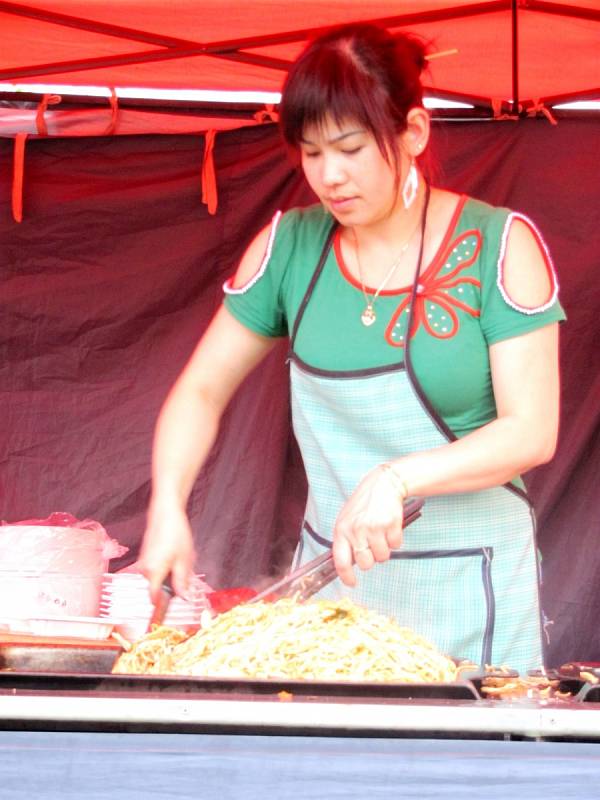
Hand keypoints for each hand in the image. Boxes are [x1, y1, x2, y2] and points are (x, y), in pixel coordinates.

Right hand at [137, 501, 195, 602]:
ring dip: (170, 576)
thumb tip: (183, 599)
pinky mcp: (146, 556)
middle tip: (186, 578)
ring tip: (182, 560)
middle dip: (171, 588)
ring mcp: (144, 562)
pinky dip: (167, 568)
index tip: (167, 616)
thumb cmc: (175, 533)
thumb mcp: (184, 560)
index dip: (161, 610)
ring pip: (158, 578)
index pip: (154, 600)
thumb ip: (182, 582)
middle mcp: (144, 570)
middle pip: (157, 589)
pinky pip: (156, 569)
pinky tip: (176, 556)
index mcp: (153, 573)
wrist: (165, 512)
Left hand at [332, 465, 405, 586]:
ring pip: (382, 557)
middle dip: (371, 559)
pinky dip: (395, 539)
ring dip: (384, 549)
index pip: (341, 561)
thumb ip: (345, 541)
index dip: (346, 577)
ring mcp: (374, 528)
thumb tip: (347, 566)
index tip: (352, 583)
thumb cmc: (363, 505)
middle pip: (366, 564)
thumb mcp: (347, 520)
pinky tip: (389, 526)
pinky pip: (396, 546)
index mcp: (342, 530)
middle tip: (372, 545)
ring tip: (381, 533)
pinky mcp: (391, 525)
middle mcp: (356, 530)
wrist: (382, 484)